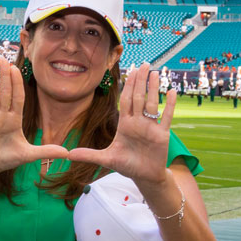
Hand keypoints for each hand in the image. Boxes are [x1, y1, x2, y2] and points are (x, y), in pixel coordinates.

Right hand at [0, 59, 67, 177]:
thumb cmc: (7, 159)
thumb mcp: (29, 155)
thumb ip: (46, 151)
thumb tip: (68, 153)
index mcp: (14, 120)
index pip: (17, 97)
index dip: (17, 83)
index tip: (17, 68)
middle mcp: (2, 116)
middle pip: (5, 92)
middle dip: (5, 76)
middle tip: (3, 59)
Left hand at [68, 62, 176, 185]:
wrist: (144, 176)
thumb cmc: (127, 165)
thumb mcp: (106, 159)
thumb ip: (89, 155)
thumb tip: (68, 155)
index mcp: (125, 124)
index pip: (126, 100)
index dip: (127, 85)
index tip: (129, 71)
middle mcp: (138, 122)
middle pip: (138, 97)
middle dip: (140, 81)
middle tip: (144, 64)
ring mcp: (151, 127)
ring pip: (152, 103)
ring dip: (153, 88)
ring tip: (155, 73)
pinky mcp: (162, 135)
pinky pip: (166, 117)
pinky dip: (169, 105)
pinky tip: (172, 91)